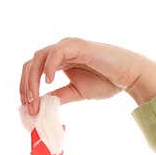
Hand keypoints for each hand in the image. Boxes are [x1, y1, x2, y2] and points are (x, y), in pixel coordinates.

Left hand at [20, 37, 155, 113]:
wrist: (129, 76)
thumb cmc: (106, 81)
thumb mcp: (75, 92)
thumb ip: (58, 96)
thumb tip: (40, 105)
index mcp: (59, 60)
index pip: (32, 70)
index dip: (26, 88)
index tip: (28, 108)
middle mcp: (61, 50)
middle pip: (31, 63)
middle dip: (26, 86)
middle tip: (29, 107)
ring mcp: (69, 46)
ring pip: (39, 57)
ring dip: (33, 80)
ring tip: (35, 100)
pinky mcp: (78, 46)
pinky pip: (56, 53)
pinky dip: (49, 67)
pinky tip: (50, 82)